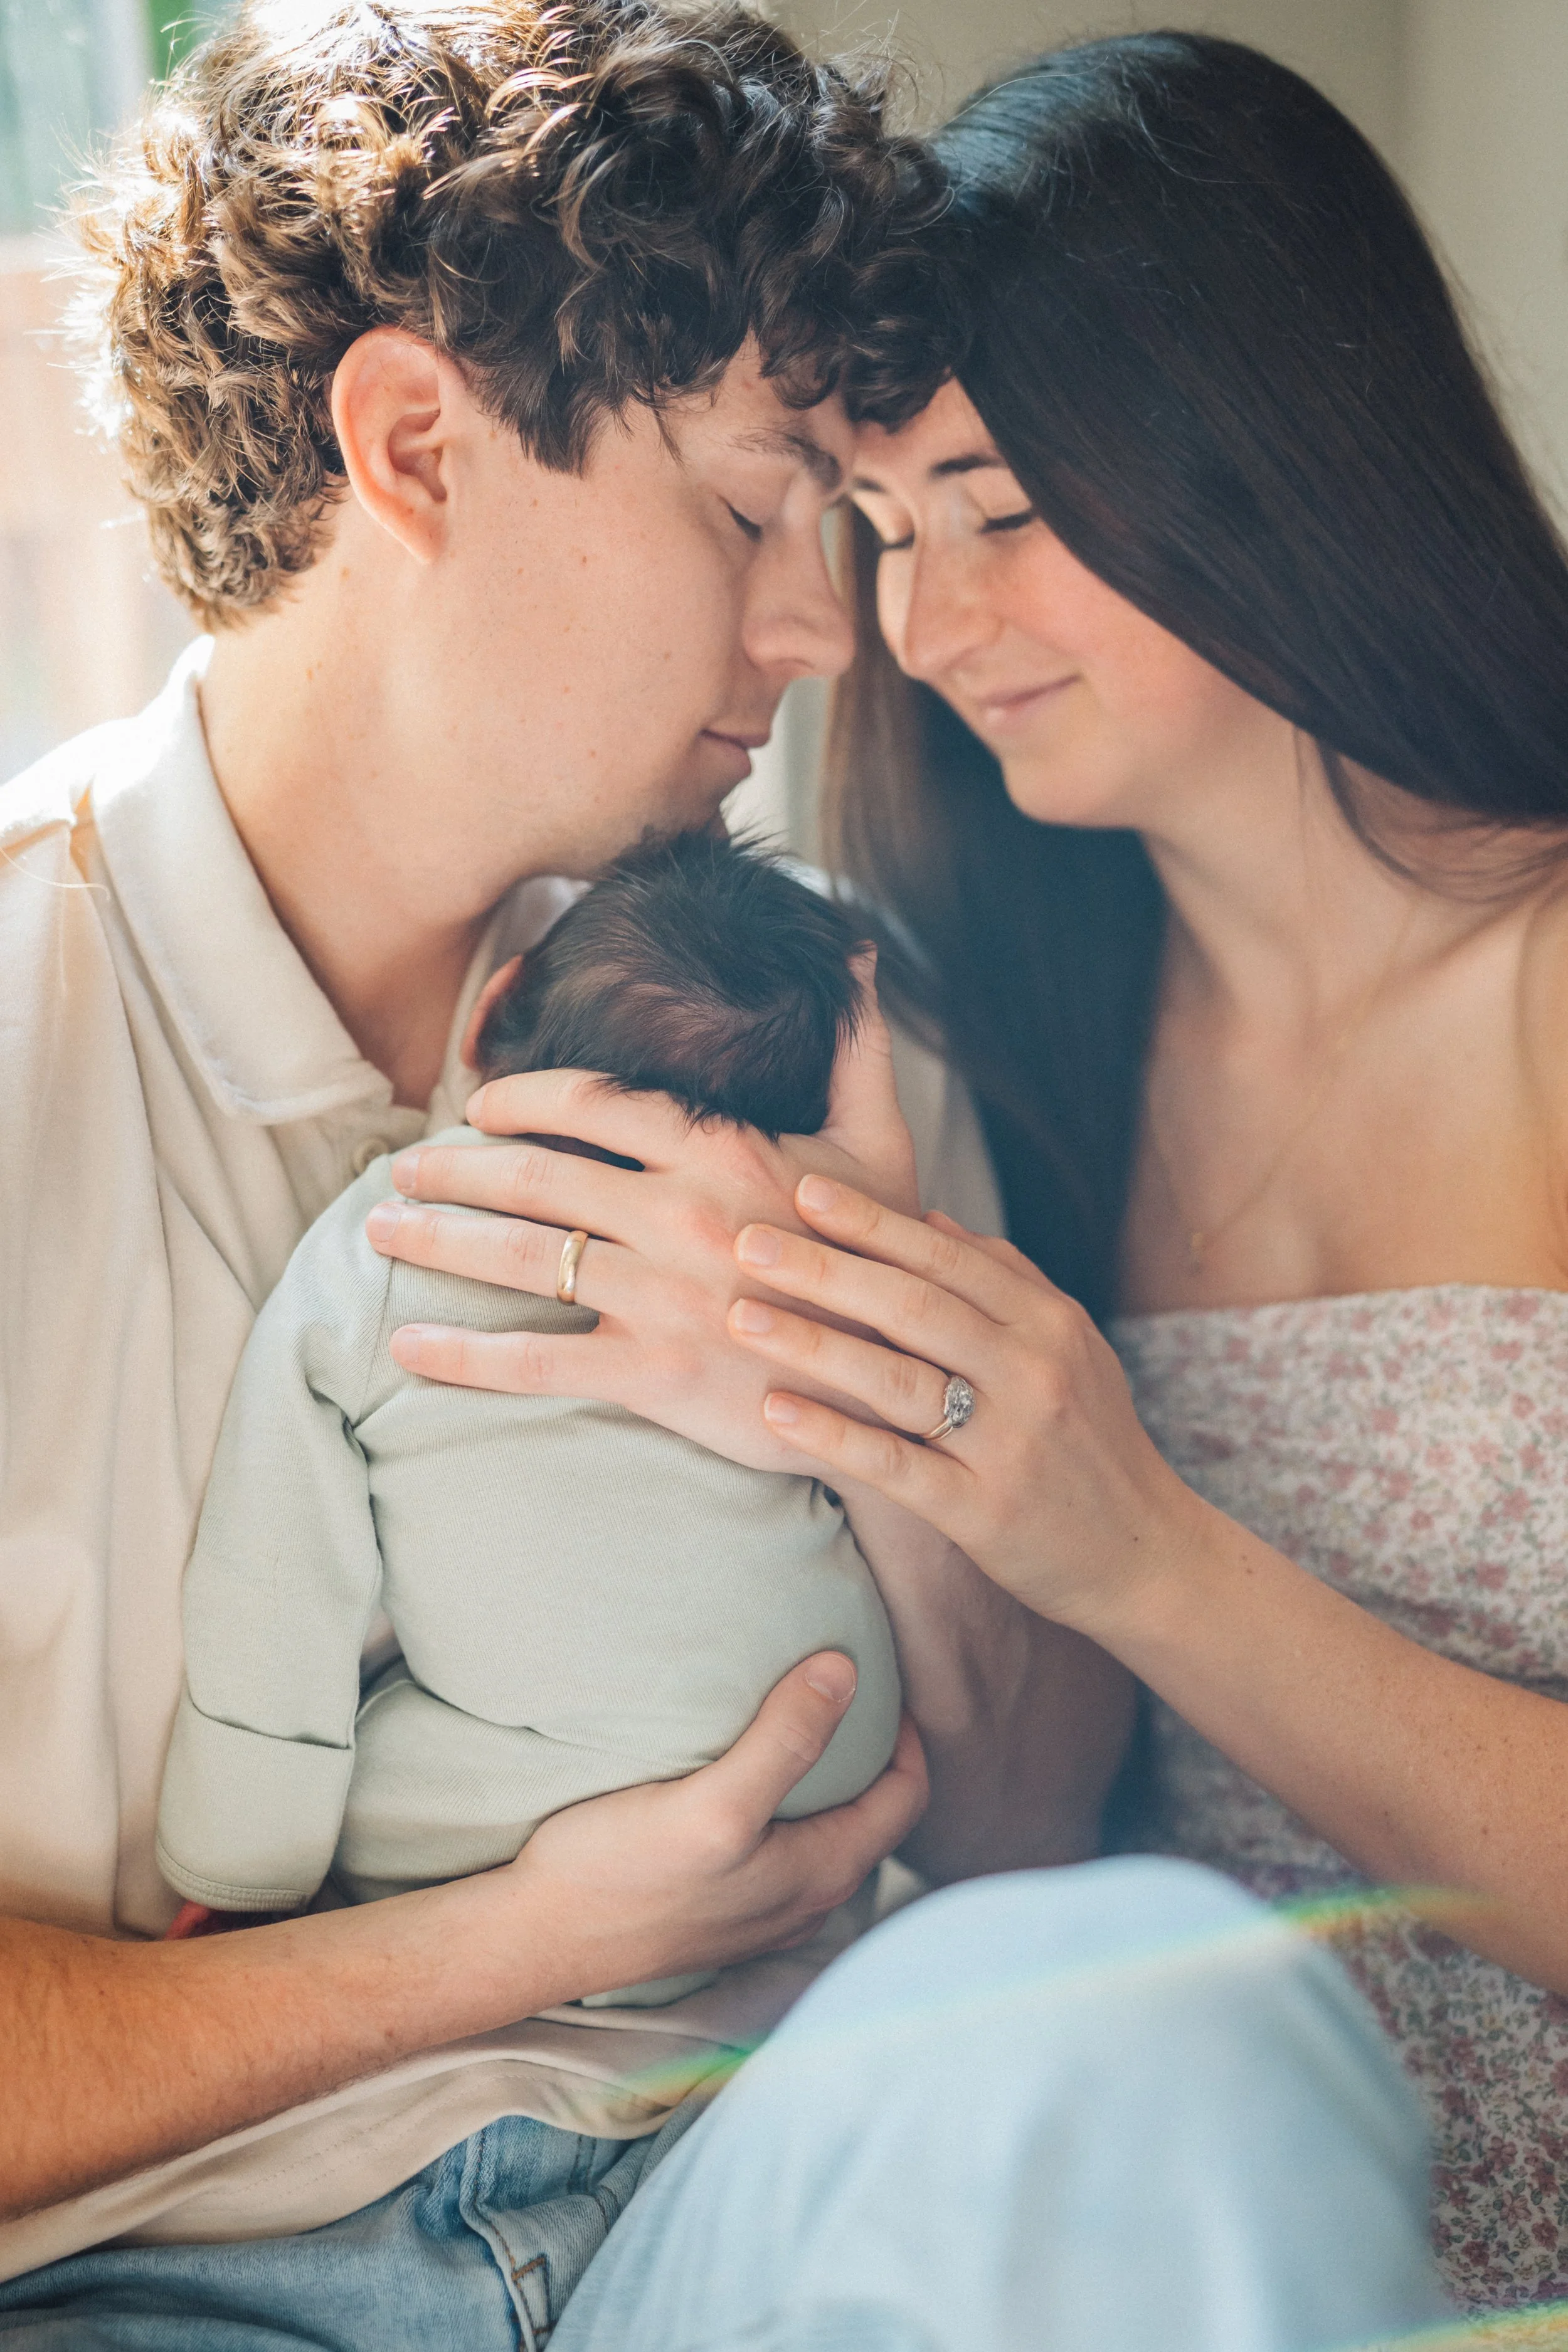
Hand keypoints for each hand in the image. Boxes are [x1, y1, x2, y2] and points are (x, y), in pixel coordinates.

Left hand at [366, 958, 917, 1471]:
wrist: (905, 1387)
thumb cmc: (888, 1264)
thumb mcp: (885, 1148)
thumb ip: (860, 1048)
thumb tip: (861, 949)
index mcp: (724, 1152)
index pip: (593, 1103)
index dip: (521, 1099)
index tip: (476, 1107)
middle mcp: (683, 1215)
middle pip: (533, 1179)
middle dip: (450, 1173)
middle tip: (398, 1175)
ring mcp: (664, 1295)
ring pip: (521, 1259)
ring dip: (437, 1243)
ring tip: (382, 1236)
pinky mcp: (655, 1373)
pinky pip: (534, 1362)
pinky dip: (461, 1356)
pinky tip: (405, 1349)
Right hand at [500, 1653, 927, 1996]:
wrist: (534, 1937)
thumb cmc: (619, 1873)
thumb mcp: (712, 1803)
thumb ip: (785, 1741)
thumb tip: (845, 1670)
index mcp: (820, 1875)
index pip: (905, 1797)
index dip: (907, 1736)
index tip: (879, 1678)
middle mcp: (803, 1903)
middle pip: (872, 1819)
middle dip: (874, 1757)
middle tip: (848, 1692)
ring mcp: (760, 1916)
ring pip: (827, 1838)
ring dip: (830, 1785)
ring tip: (801, 1726)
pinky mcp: (717, 1913)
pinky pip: (781, 1854)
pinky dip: (788, 1812)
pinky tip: (748, 1787)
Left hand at [724, 1178, 1205, 1640]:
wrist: (1145, 1554)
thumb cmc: (1090, 1440)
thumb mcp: (1069, 1346)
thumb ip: (1003, 1279)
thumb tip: (927, 1217)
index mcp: (1047, 1323)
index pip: (947, 1257)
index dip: (873, 1222)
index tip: (804, 1191)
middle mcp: (1032, 1372)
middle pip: (914, 1306)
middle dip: (826, 1268)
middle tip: (748, 1240)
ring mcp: (1009, 1443)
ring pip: (898, 1379)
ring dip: (813, 1344)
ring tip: (741, 1316)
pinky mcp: (983, 1511)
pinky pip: (895, 1465)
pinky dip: (832, 1435)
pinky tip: (774, 1411)